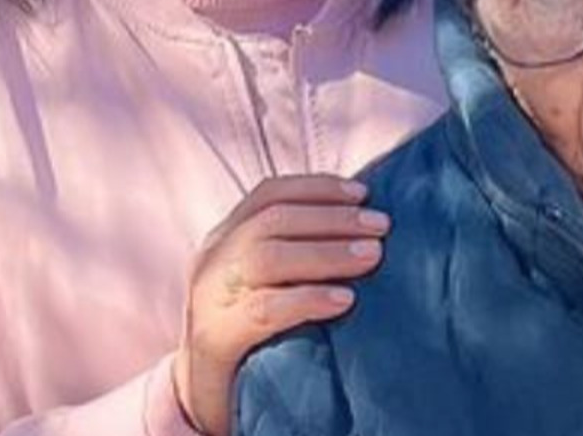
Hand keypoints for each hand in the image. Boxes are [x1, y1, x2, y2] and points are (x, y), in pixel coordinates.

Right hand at [172, 174, 389, 434]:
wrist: (201, 394)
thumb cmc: (249, 329)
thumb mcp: (262, 277)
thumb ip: (293, 246)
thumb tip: (362, 222)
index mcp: (225, 235)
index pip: (270, 193)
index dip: (318, 187)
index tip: (364, 193)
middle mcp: (213, 257)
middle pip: (273, 220)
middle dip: (333, 218)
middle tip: (380, 226)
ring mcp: (209, 296)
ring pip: (268, 258)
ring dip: (328, 253)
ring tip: (372, 256)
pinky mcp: (214, 337)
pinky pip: (264, 309)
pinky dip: (308, 299)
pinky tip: (345, 299)